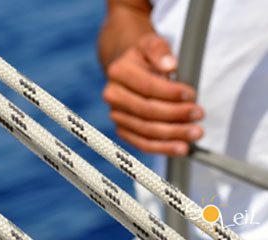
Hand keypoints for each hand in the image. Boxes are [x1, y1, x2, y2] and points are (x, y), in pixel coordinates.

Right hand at [102, 33, 203, 155]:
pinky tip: (181, 148)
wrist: (127, 67)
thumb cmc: (144, 56)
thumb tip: (170, 66)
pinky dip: (162, 148)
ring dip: (173, 134)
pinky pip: (141, 143)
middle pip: (146, 111)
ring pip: (145, 130)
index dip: (170, 93)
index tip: (191, 94)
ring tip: (196, 132)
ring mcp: (116, 114)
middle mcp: (112, 95)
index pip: (146, 86)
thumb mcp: (152, 43)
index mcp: (118, 71)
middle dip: (176, 115)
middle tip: (199, 114)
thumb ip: (160, 50)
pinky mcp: (123, 129)